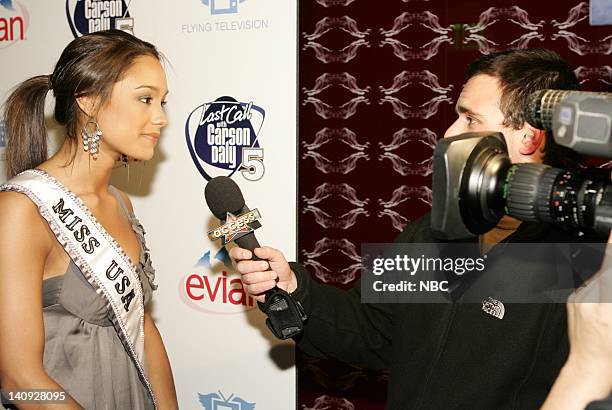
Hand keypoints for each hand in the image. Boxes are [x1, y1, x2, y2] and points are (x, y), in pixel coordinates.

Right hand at [229, 246, 297, 302]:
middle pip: (240, 267)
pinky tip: (271, 283)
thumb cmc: (280, 268)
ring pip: (248, 278)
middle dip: (255, 266)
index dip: (238, 253)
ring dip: (264, 276)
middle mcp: (246, 269)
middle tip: (266, 265)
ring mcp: (247, 280)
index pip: (235, 253)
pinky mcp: (251, 291)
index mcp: (249, 258)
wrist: (287, 282)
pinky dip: (265, 285)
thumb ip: (268, 251)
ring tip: (273, 275)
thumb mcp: (277, 255)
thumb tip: (257, 250)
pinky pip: (253, 288)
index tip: (249, 254)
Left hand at [541, 232, 611, 408]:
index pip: (611, 266)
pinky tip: (605, 305)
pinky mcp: (572, 298)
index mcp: (606, 305)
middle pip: (608, 271)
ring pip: (601, 277)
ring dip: (610, 282)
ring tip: (608, 308)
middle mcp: (589, 298)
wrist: (588, 367)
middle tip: (609, 300)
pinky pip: (591, 286)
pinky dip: (602, 289)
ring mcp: (578, 297)